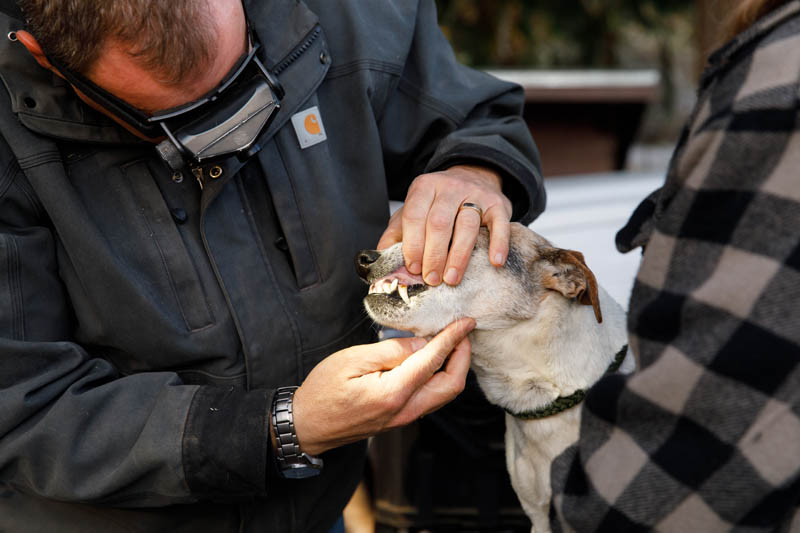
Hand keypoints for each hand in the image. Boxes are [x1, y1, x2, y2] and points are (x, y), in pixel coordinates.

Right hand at [292, 319, 474, 455]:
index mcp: (393, 393)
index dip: (453, 338)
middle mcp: (406, 410)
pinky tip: (433, 360)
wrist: (308, 426)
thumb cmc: (323, 390)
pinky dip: (441, 377)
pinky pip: (431, 398)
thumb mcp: (353, 360)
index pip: (434, 361)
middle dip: (463, 356)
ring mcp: (405, 418)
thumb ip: (392, 351)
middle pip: (452, 385)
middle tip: (462, 332)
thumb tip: (422, 343)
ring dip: (454, 367)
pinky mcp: (401, 418)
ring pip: (444, 394)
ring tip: (451, 342)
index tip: (465, 321)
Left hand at [378, 165, 512, 285]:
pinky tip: (494, 262)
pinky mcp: (498, 204)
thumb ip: (396, 232)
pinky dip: (497, 244)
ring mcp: (476, 194)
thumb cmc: (438, 203)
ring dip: (458, 256)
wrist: (474, 177)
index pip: (415, 216)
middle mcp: (449, 187)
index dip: (412, 244)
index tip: (413, 269)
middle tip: (431, 280)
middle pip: (439, 223)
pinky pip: (499, 224)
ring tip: (451, 279)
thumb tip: (380, 259)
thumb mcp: (413, 210)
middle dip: (433, 255)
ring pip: (467, 225)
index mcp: (424, 187)